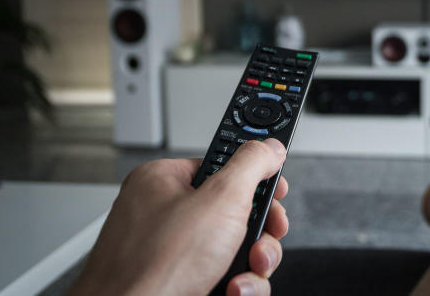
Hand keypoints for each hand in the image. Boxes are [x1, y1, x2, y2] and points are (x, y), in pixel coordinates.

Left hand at [70, 139, 289, 295]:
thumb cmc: (153, 266)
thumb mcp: (220, 199)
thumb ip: (251, 164)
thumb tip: (268, 146)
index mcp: (164, 182)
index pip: (222, 166)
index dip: (255, 179)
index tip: (276, 189)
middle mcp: (163, 214)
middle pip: (236, 211)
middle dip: (259, 232)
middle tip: (262, 239)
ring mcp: (168, 251)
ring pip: (233, 248)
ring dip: (253, 263)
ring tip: (247, 271)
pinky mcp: (177, 281)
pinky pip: (222, 275)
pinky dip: (237, 285)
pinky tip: (232, 290)